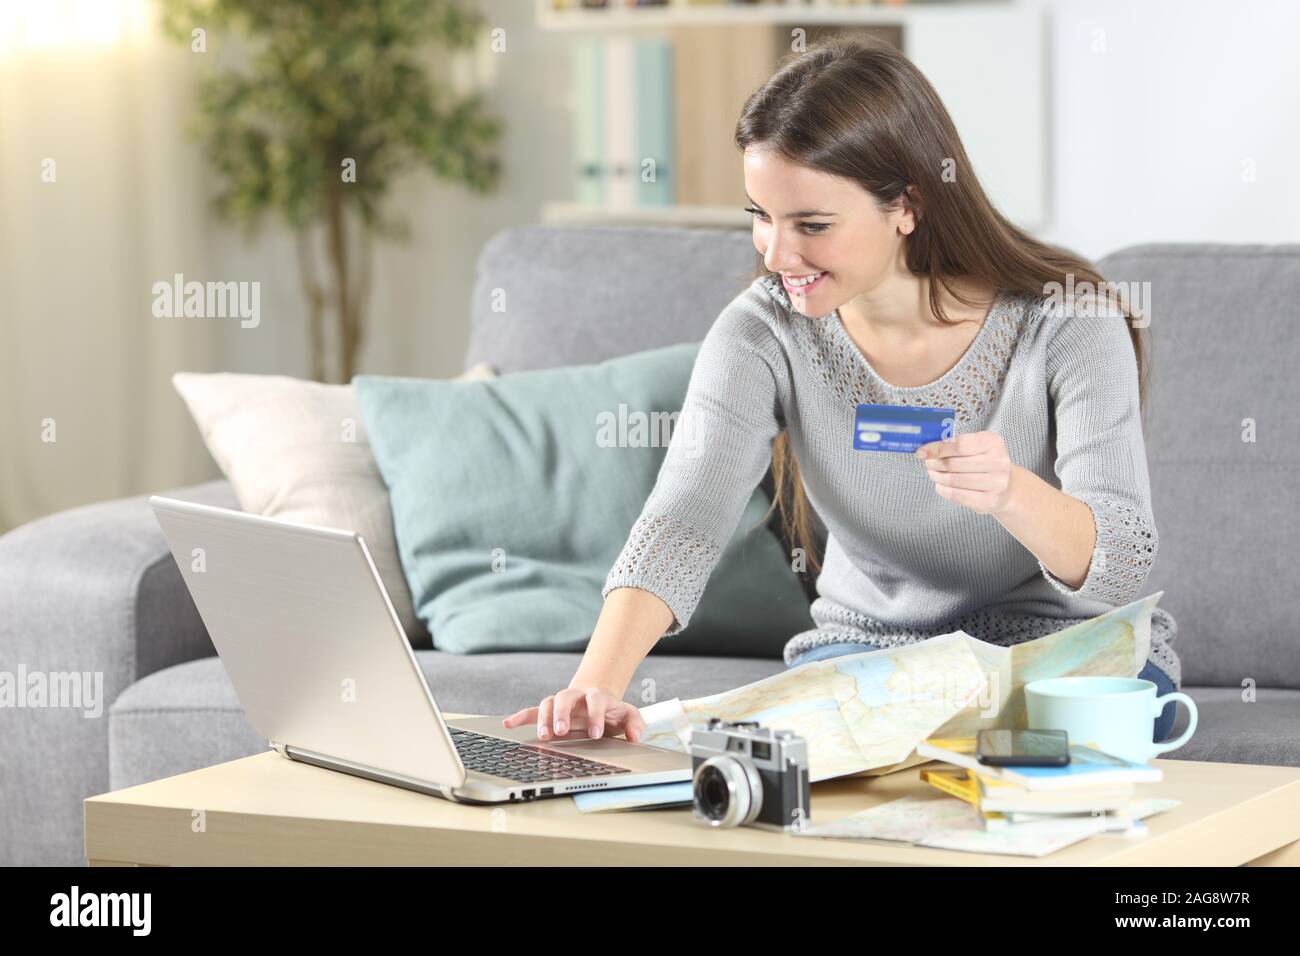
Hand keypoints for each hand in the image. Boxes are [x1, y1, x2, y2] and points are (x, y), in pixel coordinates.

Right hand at [502, 686, 646, 742]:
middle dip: (562, 714)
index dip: (595, 716)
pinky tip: (508, 724)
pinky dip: (519, 716)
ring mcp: (560, 702)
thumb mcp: (628, 714)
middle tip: (561, 731)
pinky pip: (531, 711)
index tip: (595, 733)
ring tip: (543, 736)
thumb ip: (635, 723)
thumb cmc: (611, 710)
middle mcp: (575, 696)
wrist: (596, 699)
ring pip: (548, 703)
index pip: (595, 702)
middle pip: (565, 698)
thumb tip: (635, 736)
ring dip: (543, 718)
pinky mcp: (549, 711)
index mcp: (595, 696)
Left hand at [915, 430, 1015, 515]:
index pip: (960, 444)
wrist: (1005, 486)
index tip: (923, 451)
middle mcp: (998, 462)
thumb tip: (926, 449)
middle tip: (928, 463)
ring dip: (937, 476)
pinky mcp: (989, 501)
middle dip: (934, 463)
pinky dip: (943, 489)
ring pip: (953, 479)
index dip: (937, 448)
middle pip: (953, 463)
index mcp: (993, 443)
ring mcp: (996, 483)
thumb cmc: (985, 463)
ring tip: (934, 473)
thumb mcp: (975, 446)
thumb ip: (952, 444)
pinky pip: (956, 495)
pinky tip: (941, 485)